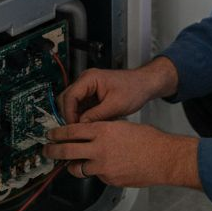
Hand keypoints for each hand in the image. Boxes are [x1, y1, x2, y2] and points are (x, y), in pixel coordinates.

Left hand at [43, 121, 199, 188]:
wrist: (165, 158)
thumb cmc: (150, 140)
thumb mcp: (123, 126)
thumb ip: (105, 130)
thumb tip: (92, 132)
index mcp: (103, 131)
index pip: (71, 131)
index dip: (57, 133)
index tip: (51, 135)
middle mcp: (99, 148)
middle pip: (66, 151)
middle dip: (52, 151)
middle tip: (46, 151)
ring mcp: (103, 166)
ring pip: (78, 168)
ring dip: (73, 166)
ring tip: (71, 164)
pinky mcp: (109, 179)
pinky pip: (96, 176)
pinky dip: (97, 173)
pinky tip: (104, 169)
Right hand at [60, 57, 178, 123]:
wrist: (145, 85)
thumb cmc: (134, 88)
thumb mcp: (115, 105)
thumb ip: (96, 116)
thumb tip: (80, 126)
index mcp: (89, 78)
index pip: (69, 96)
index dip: (69, 114)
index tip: (73, 128)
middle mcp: (85, 81)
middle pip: (66, 100)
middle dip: (69, 116)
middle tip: (75, 132)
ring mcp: (87, 89)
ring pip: (72, 105)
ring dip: (75, 118)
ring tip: (83, 131)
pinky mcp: (91, 96)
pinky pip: (80, 108)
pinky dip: (82, 117)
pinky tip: (89, 127)